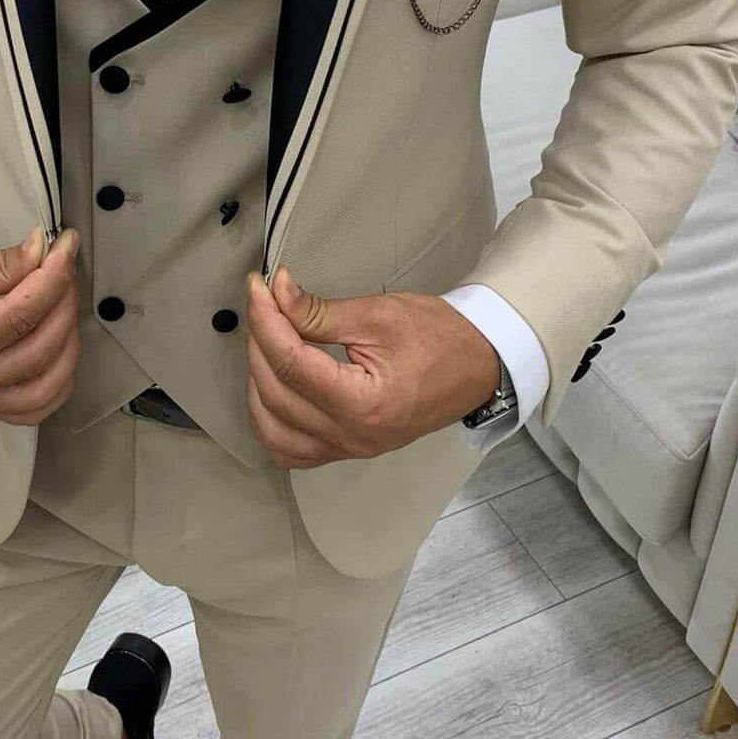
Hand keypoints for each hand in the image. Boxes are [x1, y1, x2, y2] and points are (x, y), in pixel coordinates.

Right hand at [0, 226, 81, 423]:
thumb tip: (44, 252)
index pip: (19, 315)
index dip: (52, 277)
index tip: (64, 247)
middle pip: (38, 350)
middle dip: (62, 303)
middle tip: (63, 267)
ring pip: (43, 390)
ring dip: (67, 347)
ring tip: (63, 304)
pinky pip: (28, 410)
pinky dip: (54, 384)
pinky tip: (60, 351)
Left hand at [245, 267, 502, 468]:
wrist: (479, 366)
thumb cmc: (441, 338)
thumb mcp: (380, 316)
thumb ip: (320, 312)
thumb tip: (277, 294)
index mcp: (365, 405)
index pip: (292, 364)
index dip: (266, 321)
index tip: (259, 288)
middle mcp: (353, 436)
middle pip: (276, 394)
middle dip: (259, 343)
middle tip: (263, 303)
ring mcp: (349, 449)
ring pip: (273, 429)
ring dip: (257, 384)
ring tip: (265, 341)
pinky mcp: (348, 449)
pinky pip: (291, 450)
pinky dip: (270, 421)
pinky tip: (271, 388)